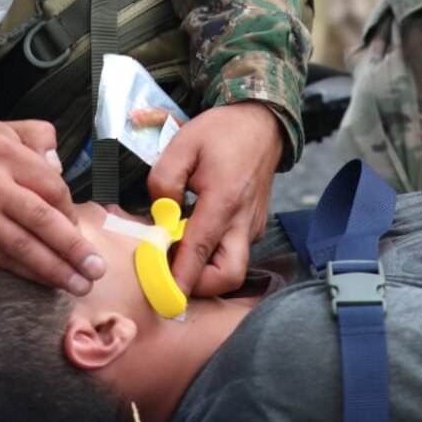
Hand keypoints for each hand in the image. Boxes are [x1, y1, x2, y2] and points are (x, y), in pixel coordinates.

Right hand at [0, 122, 104, 294]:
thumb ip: (35, 137)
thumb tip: (59, 164)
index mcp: (5, 153)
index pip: (52, 186)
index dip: (70, 210)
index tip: (79, 226)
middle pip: (43, 220)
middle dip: (74, 247)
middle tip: (97, 268)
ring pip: (24, 246)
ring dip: (56, 269)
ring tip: (79, 284)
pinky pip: (2, 258)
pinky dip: (27, 273)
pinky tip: (46, 283)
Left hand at [147, 101, 283, 296]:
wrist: (260, 123)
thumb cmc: (221, 132)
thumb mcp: (182, 145)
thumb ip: (164, 182)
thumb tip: (161, 216)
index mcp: (225, 200)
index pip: (201, 251)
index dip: (181, 278)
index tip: (165, 298)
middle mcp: (244, 220)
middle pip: (228, 276)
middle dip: (200, 284)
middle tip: (171, 269)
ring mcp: (253, 226)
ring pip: (233, 267)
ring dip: (205, 269)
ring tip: (180, 246)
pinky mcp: (254, 226)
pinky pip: (234, 251)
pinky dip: (213, 253)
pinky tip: (195, 231)